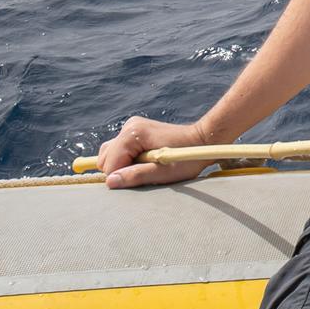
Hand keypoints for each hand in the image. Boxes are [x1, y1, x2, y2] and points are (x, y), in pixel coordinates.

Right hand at [95, 115, 216, 188]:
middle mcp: (129, 127)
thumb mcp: (162, 172)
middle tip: (144, 173)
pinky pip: (120, 149)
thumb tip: (110, 182)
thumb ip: (135, 176)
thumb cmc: (186, 158)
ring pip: (110, 152)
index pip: (109, 163)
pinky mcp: (136, 130)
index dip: (120, 177)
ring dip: (122, 165)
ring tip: (145, 167)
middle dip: (119, 170)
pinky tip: (145, 161)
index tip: (139, 179)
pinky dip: (127, 159)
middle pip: (105, 157)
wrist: (203, 140)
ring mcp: (132, 126)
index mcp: (133, 134)